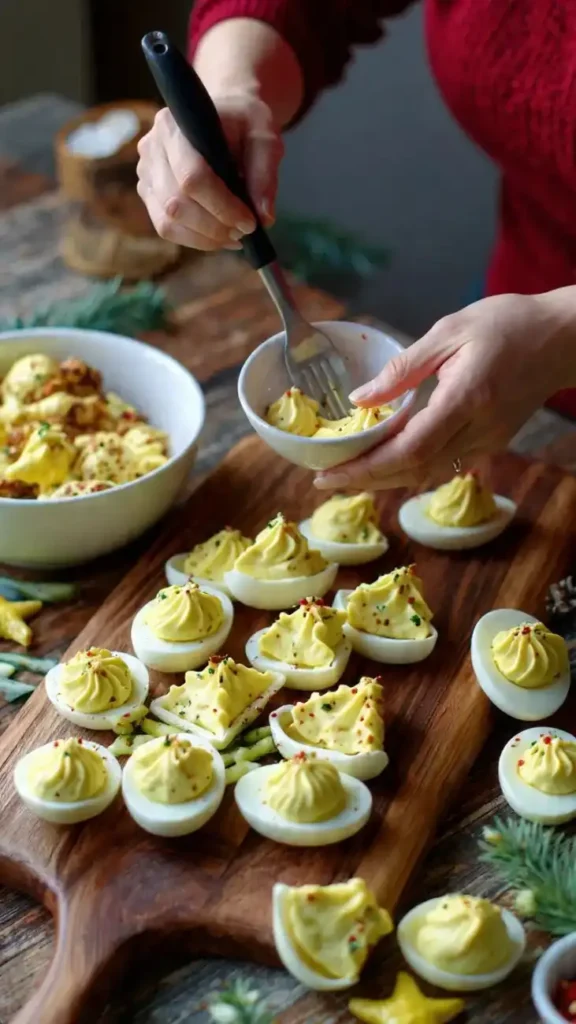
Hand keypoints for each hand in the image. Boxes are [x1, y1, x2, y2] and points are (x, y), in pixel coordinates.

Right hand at [136, 93, 282, 250]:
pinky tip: (218, 236)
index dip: (221, 207)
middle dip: (215, 227)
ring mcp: (146, 172)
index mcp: (177, 125)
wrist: (223, 112)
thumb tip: (263, 218)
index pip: (192, 177)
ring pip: (168, 222)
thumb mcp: (265, 138)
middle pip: (176, 204)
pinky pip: (166, 228)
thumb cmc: (243, 123)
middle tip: (243, 232)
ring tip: (233, 237)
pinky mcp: (148, 192)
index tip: (249, 222)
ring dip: (205, 238)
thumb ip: (265, 175)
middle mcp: (153, 148)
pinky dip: (195, 239)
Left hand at [315, 292, 572, 490]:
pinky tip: (382, 462)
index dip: (366, 468)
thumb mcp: (450, 331)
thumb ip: (403, 369)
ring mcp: (487, 442)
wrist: (562, 339)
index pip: (409, 449)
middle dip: (365, 480)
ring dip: (383, 479)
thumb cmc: (508, 325)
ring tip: (345, 474)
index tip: (329, 474)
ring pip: (426, 473)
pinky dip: (407, 468)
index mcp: (466, 399)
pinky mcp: (490, 444)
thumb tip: (361, 399)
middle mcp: (478, 430)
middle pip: (413, 470)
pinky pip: (441, 464)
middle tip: (325, 480)